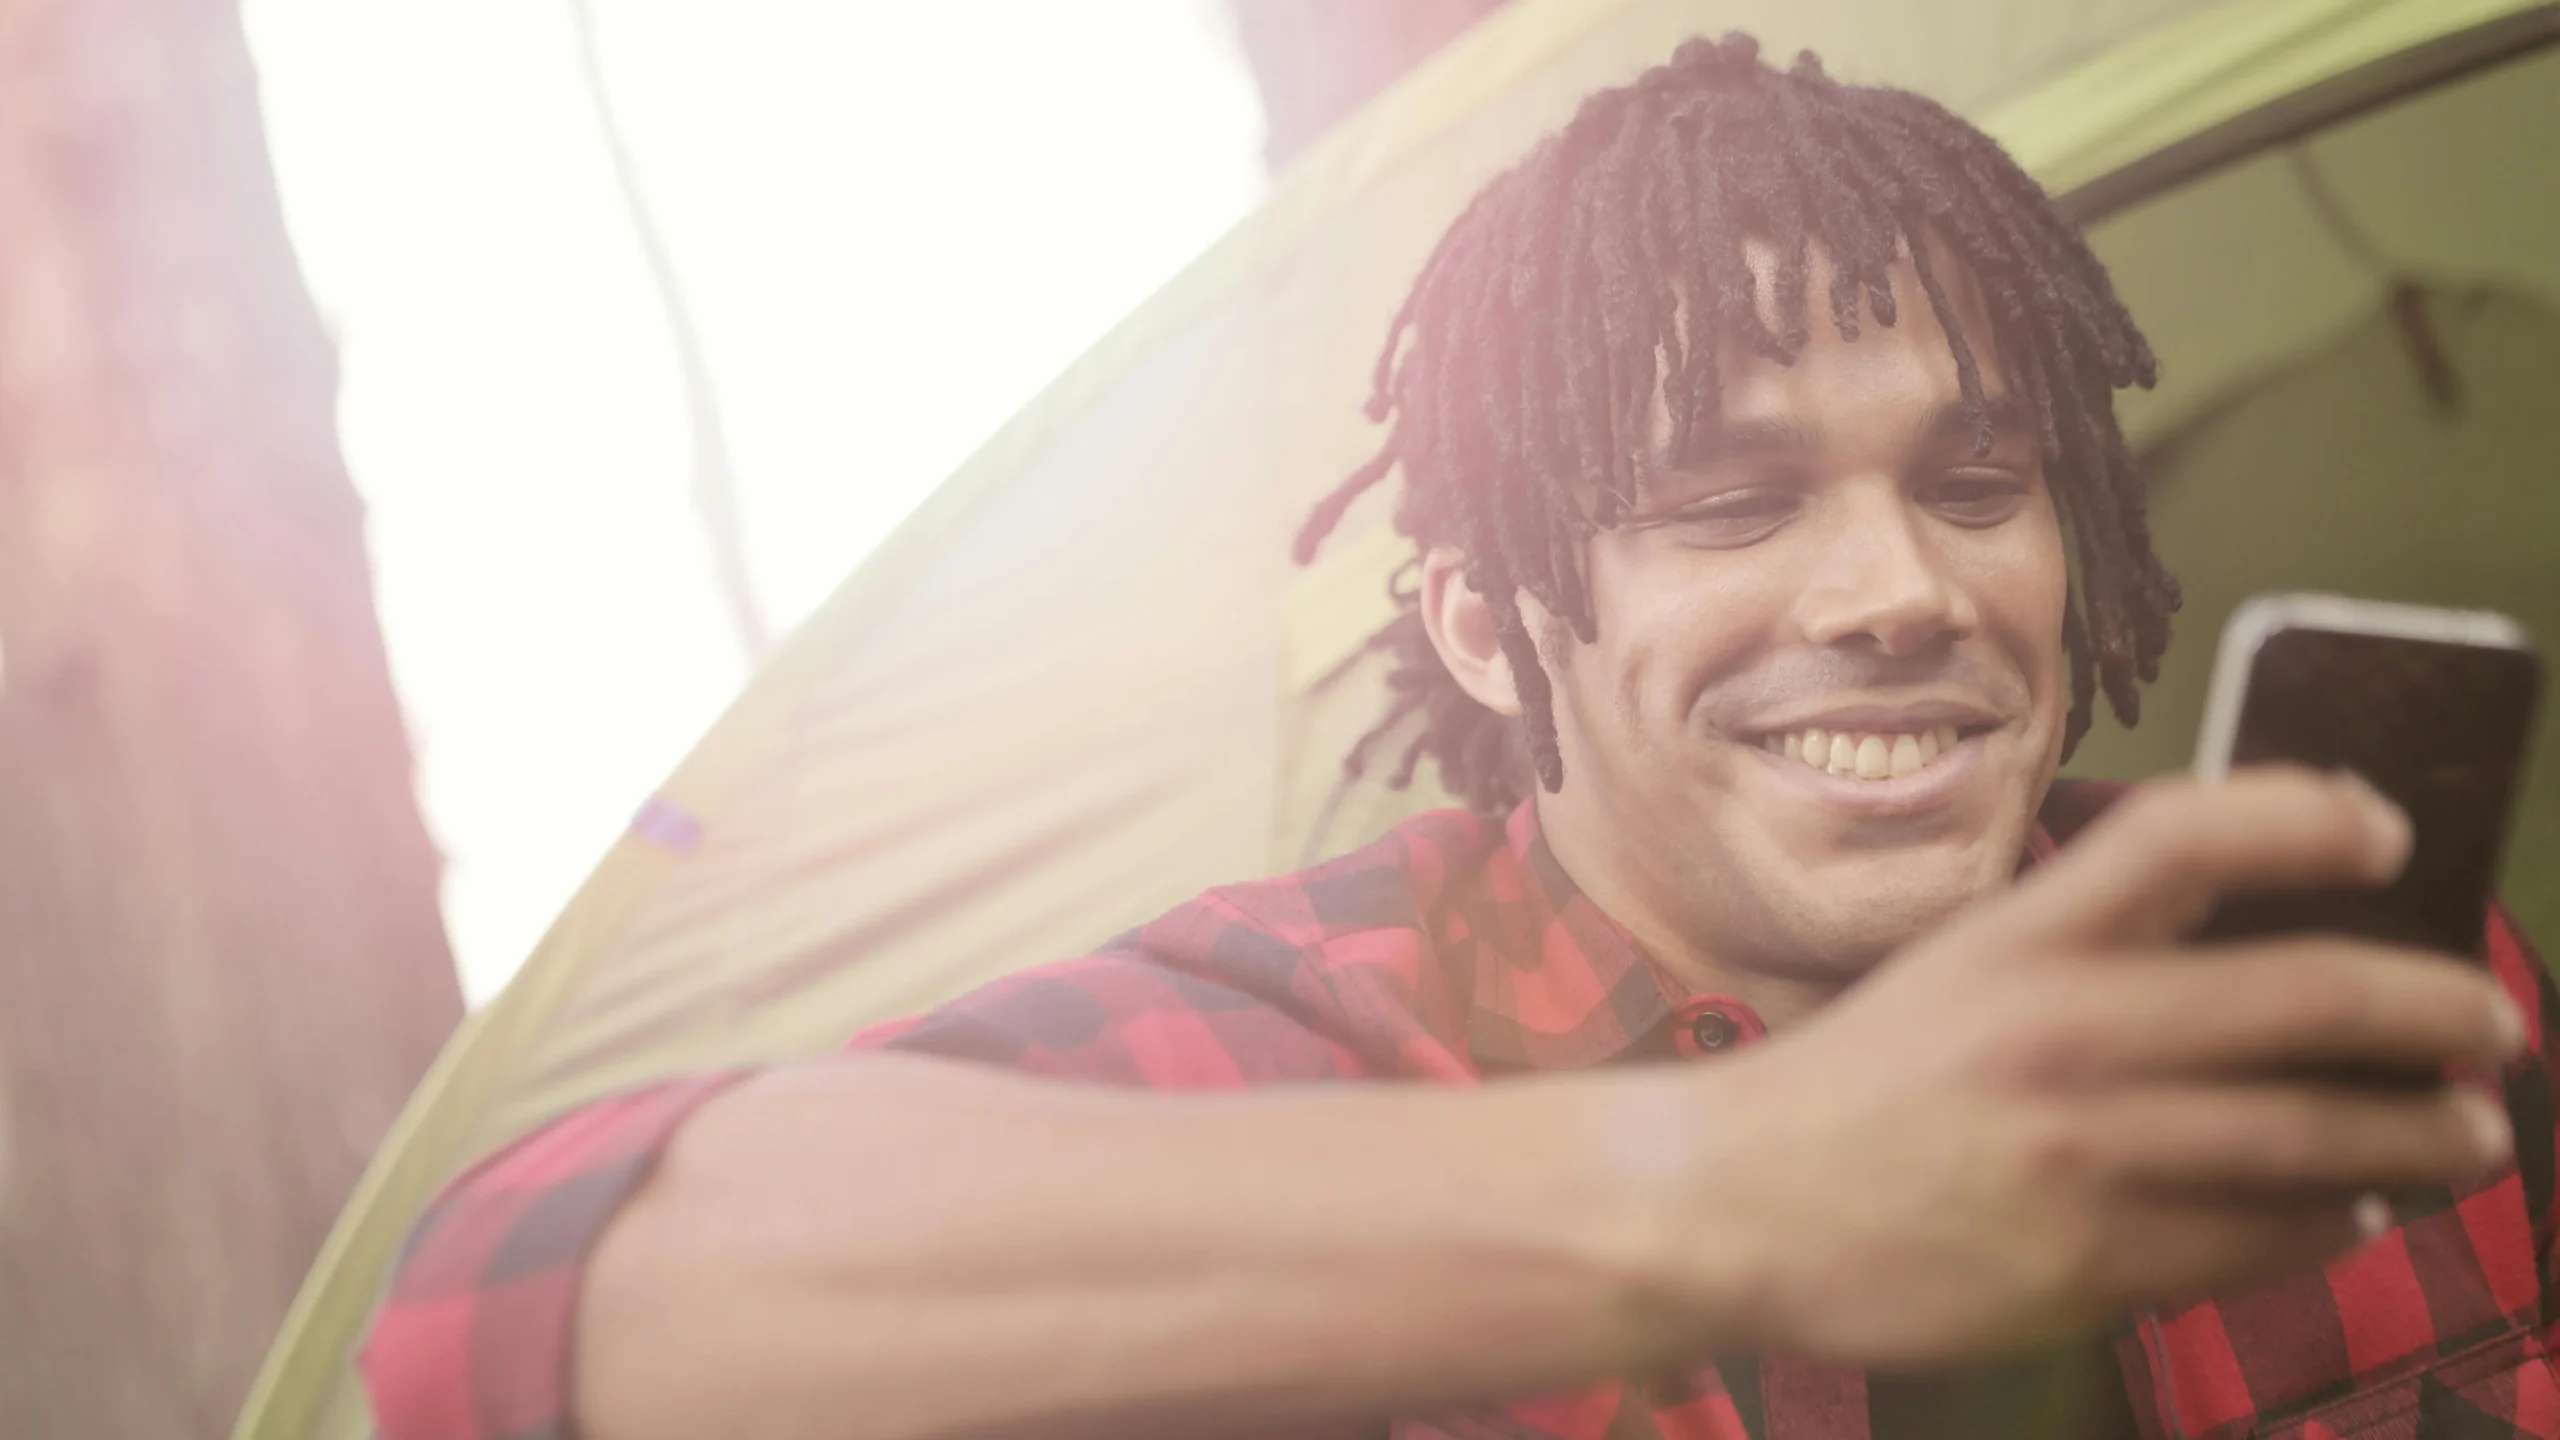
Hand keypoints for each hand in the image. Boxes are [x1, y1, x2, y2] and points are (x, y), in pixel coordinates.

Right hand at [1665, 767, 2524, 1365]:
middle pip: (2304, 993)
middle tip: (2492, 1024)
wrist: (1735, 1202)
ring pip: (2312, 1136)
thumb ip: (2088, 952)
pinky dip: (2331, 1222)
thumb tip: (2269, 951)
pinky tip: (2350, 1210)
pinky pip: (2260, 1239)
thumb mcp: (1957, 975)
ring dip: (2420, 1134)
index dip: (2309, 816)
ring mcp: (2082, 1151)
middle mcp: (2061, 1031)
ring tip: (2466, 1133)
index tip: (2389, 833)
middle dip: (2435, 1010)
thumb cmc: (1857, 1087)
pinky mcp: (2089, 1261)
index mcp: (2021, 938)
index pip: (2189, 835)